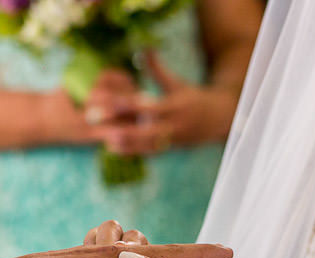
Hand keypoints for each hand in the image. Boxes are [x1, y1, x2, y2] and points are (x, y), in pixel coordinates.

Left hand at [90, 53, 238, 155]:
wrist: (221, 119)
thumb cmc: (194, 98)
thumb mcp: (176, 83)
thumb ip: (157, 69)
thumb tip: (143, 48)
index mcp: (172, 106)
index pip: (142, 105)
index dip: (121, 104)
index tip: (101, 101)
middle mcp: (173, 125)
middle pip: (141, 128)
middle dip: (118, 126)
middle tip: (93, 119)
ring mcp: (173, 140)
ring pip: (146, 145)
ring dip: (125, 144)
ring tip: (104, 141)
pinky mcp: (173, 149)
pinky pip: (151, 152)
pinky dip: (134, 152)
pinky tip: (115, 149)